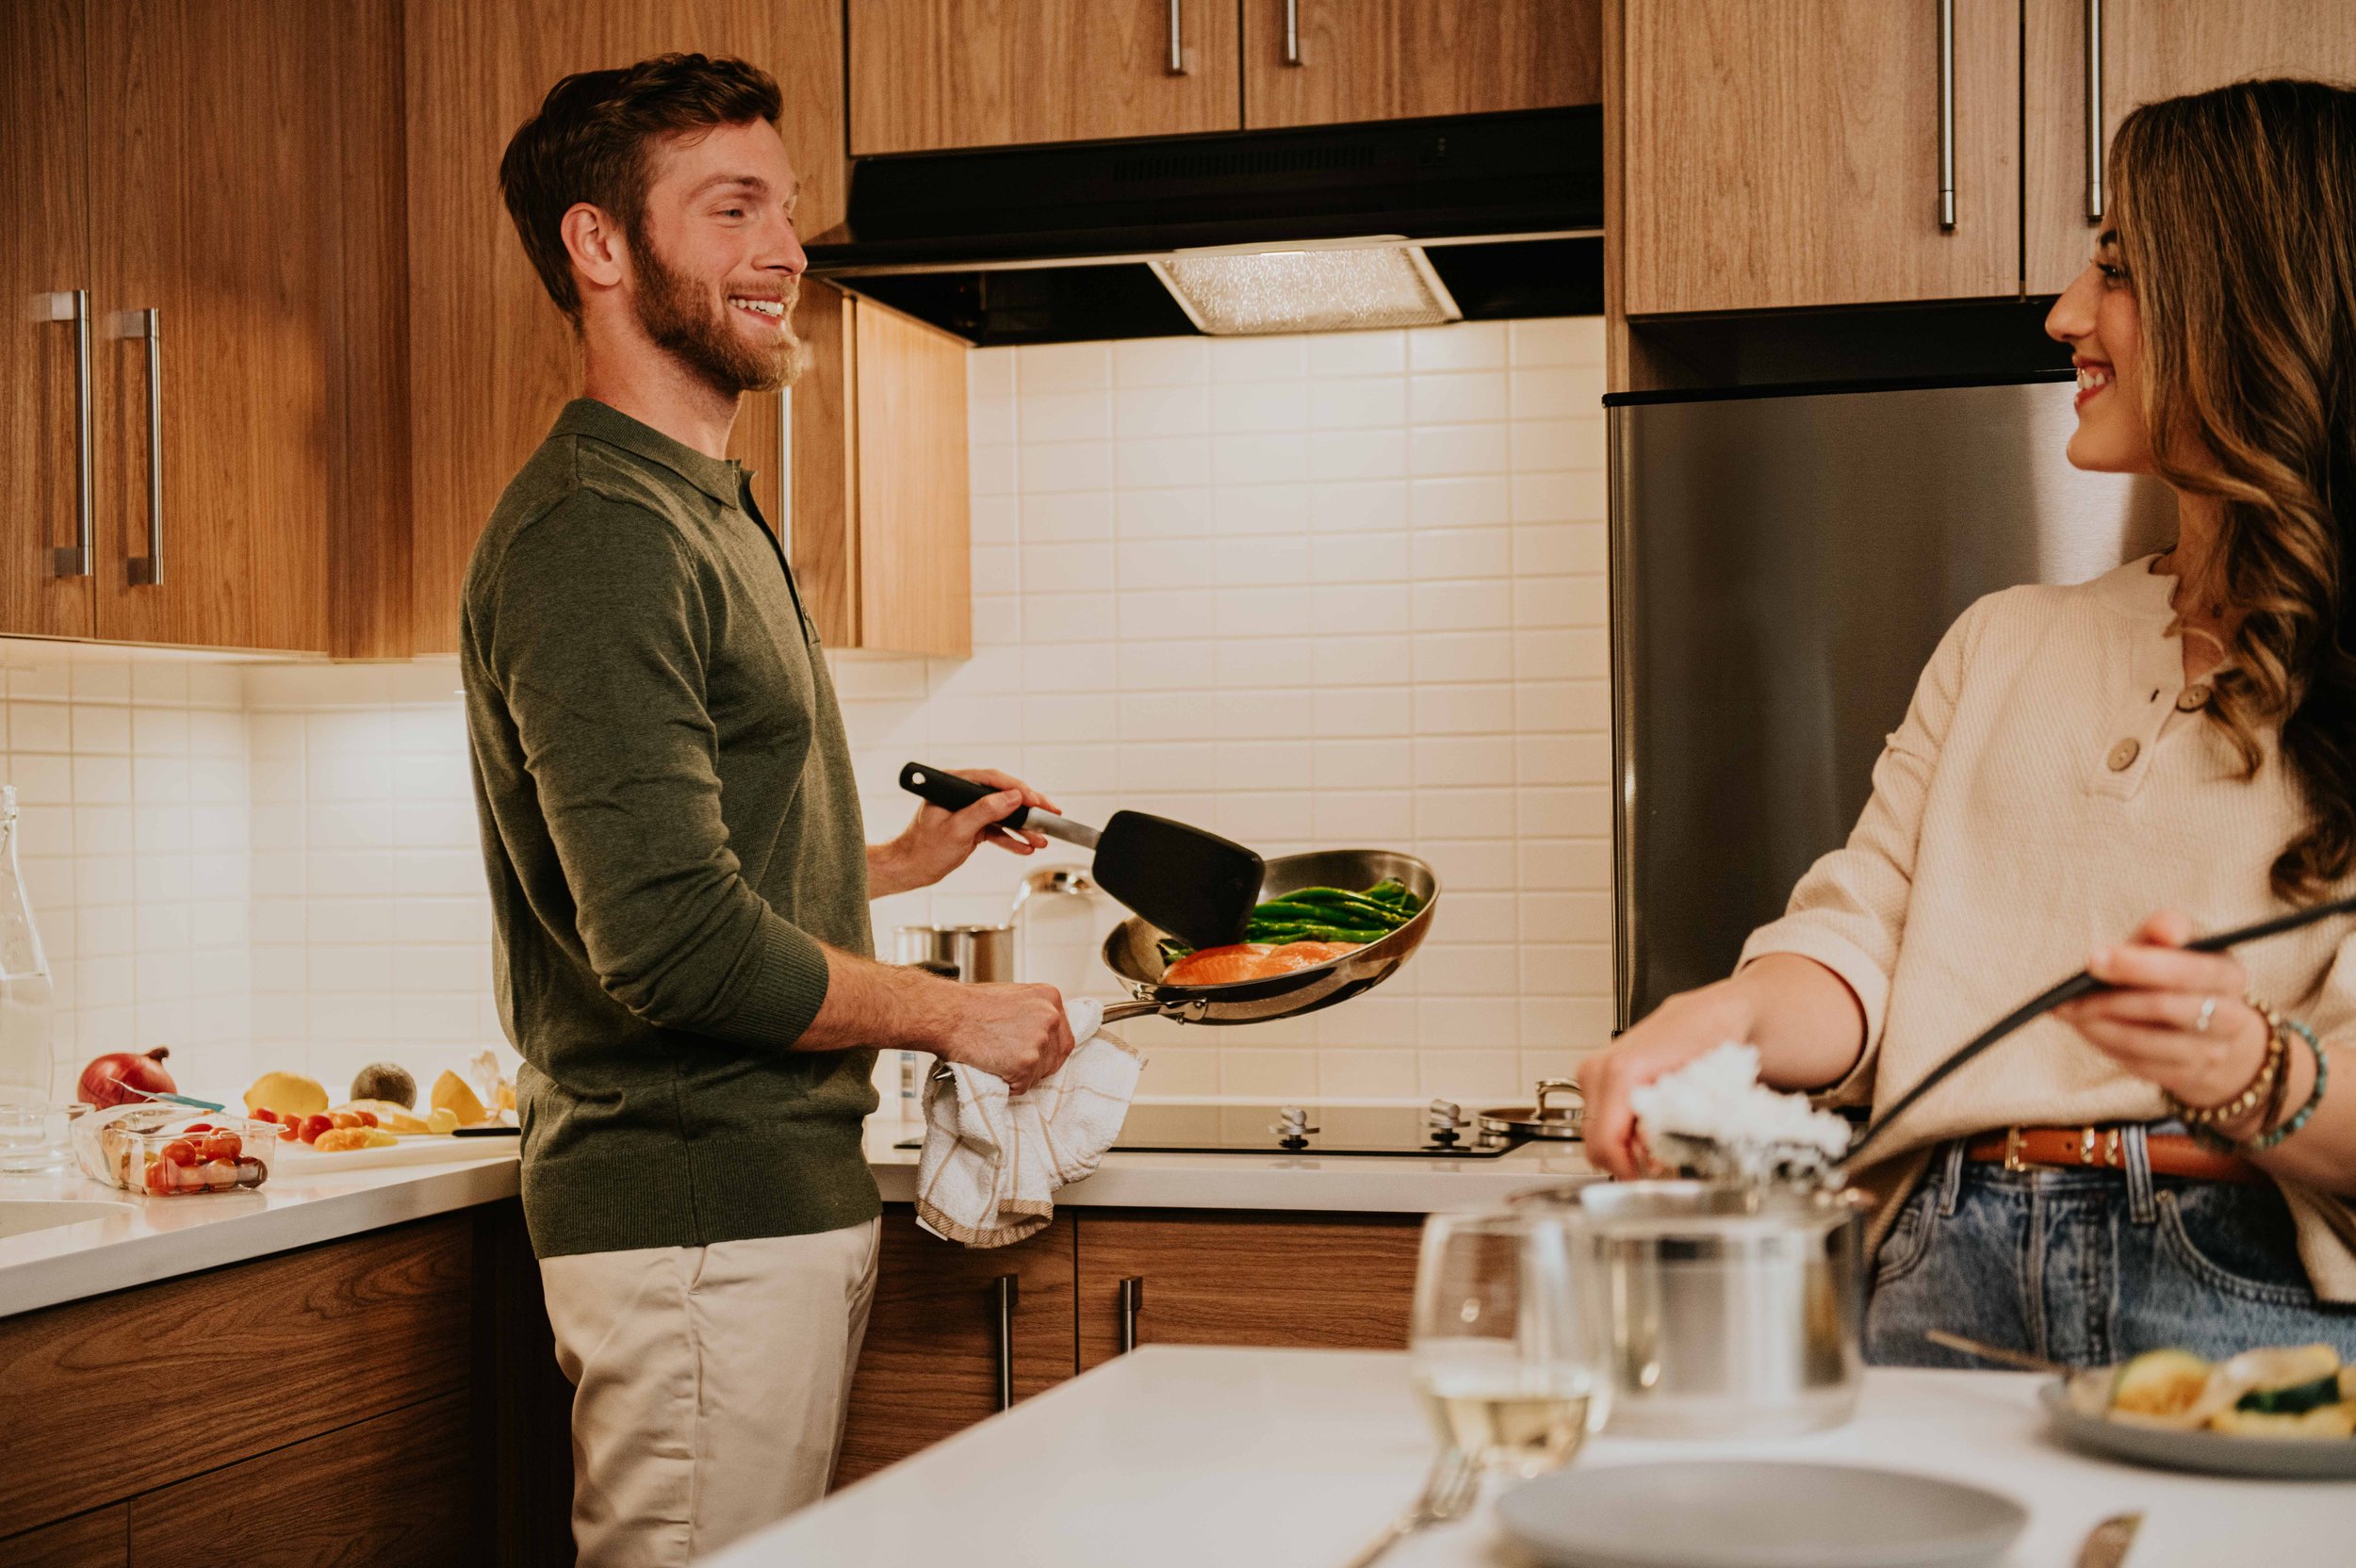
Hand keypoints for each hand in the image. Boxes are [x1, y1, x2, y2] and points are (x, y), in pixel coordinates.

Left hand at [870, 767, 1060, 897]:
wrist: (910, 869)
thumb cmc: (922, 849)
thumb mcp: (957, 829)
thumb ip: (985, 811)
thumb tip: (1013, 797)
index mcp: (954, 784)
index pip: (992, 780)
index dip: (1018, 789)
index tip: (1036, 800)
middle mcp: (963, 794)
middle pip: (1003, 795)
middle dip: (1028, 807)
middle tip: (1050, 814)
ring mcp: (969, 810)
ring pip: (1003, 814)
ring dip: (1023, 827)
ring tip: (1041, 838)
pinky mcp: (972, 826)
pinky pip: (997, 829)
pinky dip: (1011, 838)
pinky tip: (1026, 846)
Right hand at [929, 982, 1074, 1095]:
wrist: (948, 1015)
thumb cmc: (970, 1006)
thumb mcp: (1012, 997)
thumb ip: (1032, 1013)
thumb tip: (1038, 1033)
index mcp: (1049, 998)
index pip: (1063, 1036)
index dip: (1048, 1051)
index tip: (1034, 1056)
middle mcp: (1050, 1018)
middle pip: (1055, 1057)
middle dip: (1036, 1066)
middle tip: (1011, 1062)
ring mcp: (1039, 1041)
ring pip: (1039, 1074)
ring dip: (1020, 1075)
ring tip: (996, 1060)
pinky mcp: (1026, 1064)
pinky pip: (1021, 1086)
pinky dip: (1007, 1085)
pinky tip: (992, 1068)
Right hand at [1577, 980, 1761, 1178]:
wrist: (1712, 1015)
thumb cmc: (1712, 1041)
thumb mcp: (1702, 1089)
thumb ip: (1672, 1125)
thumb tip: (1656, 1158)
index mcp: (1621, 1072)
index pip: (1604, 1142)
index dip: (1627, 1173)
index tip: (1648, 1184)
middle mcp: (1600, 1069)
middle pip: (1596, 1142)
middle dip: (1626, 1162)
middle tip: (1661, 1165)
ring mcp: (1594, 1071)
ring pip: (1596, 1132)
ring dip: (1625, 1147)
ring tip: (1660, 1145)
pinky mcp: (1596, 1075)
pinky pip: (1600, 1118)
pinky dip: (1623, 1131)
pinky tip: (1650, 1127)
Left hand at [2054, 908, 2273, 1120]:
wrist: (2209, 1027)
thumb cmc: (2180, 973)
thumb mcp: (2178, 943)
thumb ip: (2167, 928)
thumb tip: (2165, 931)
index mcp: (2229, 974)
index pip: (2187, 970)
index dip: (2137, 966)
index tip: (2093, 960)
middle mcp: (2230, 1016)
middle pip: (2164, 1007)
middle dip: (2109, 999)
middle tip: (2068, 994)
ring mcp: (2212, 1052)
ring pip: (2145, 1042)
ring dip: (2098, 1026)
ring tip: (2068, 1012)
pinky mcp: (2189, 1076)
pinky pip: (2139, 1065)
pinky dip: (2105, 1045)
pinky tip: (2087, 1028)